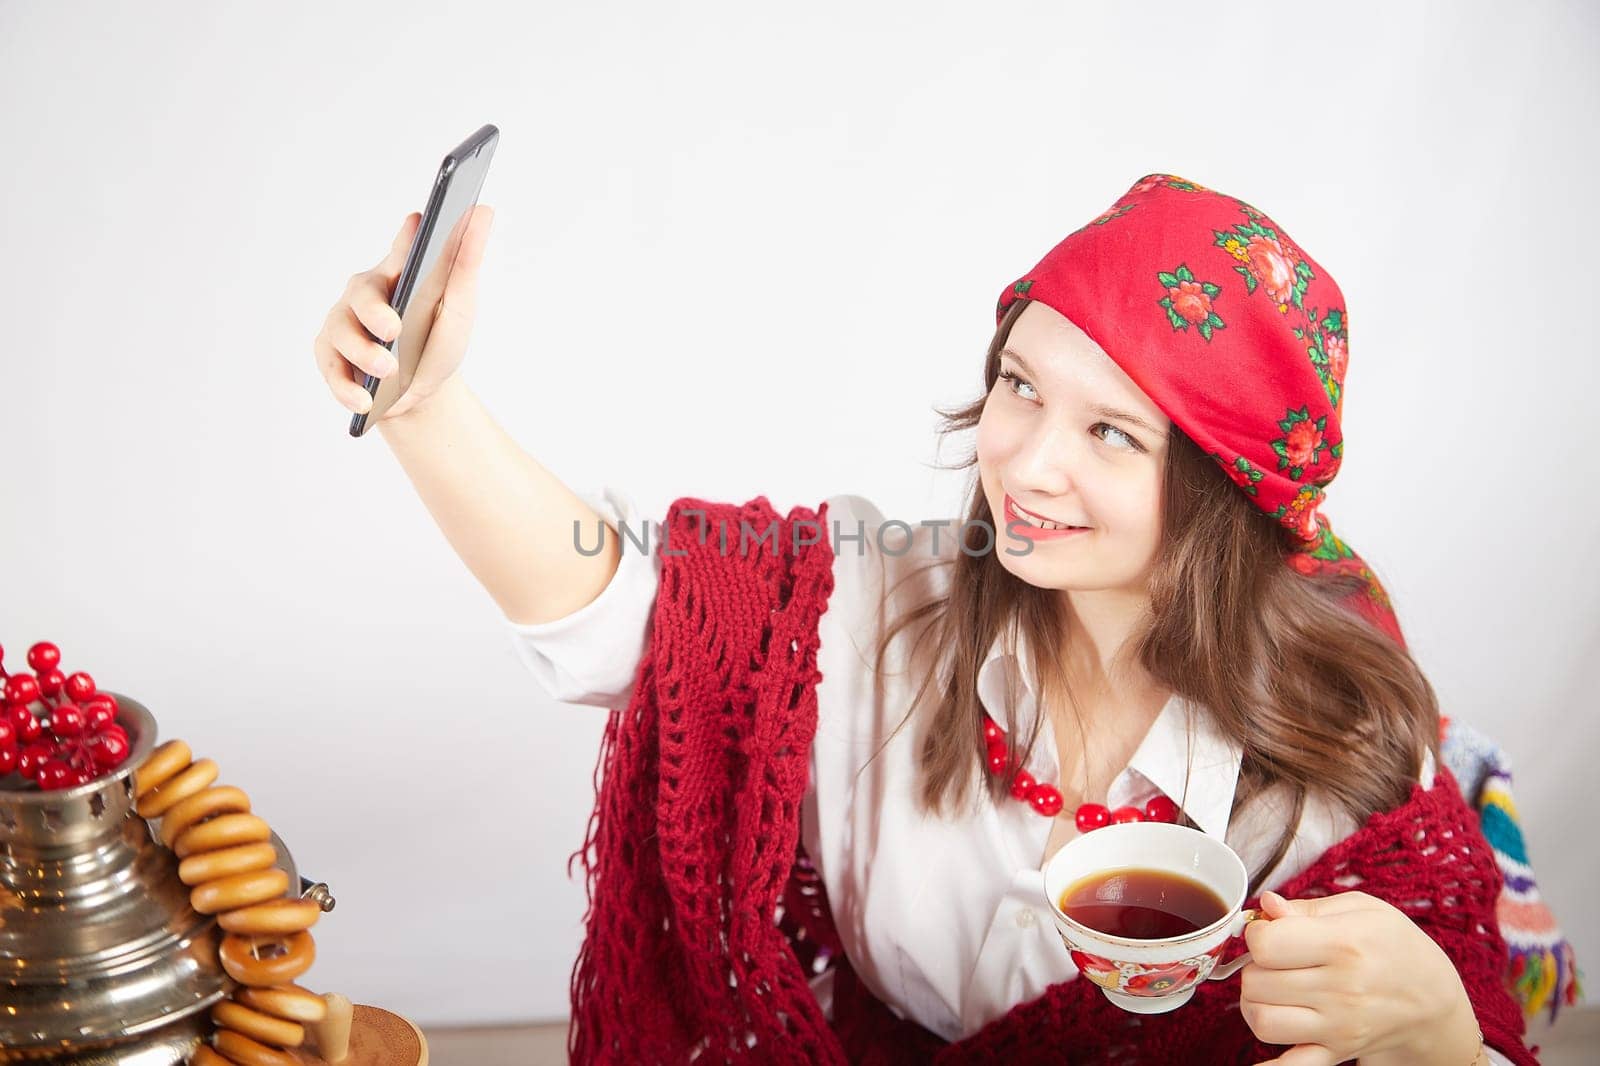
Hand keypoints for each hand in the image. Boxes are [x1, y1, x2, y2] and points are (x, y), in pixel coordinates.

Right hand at [313, 203, 494, 422]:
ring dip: (364, 355)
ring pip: (342, 333)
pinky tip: (365, 402)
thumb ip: (465, 261)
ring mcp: (343, 324)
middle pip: (362, 294)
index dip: (409, 237)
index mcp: (399, 274)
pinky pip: (331, 369)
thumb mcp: (458, 308)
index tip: (420, 221)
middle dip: (376, 313)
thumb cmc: (437, 343)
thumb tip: (484, 211)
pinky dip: (347, 388)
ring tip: (388, 371)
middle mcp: (365, 293)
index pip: (404, 250)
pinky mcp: (329, 356)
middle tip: (394, 330)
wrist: (421, 395)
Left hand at [1240, 890, 1484, 1065]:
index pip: (1266, 945)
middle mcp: (1339, 991)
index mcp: (1342, 946)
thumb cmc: (1394, 945)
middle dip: (1255, 966)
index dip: (1257, 933)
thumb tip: (1265, 905)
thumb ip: (1306, 908)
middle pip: (1257, 982)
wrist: (1432, 998)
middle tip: (1276, 960)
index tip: (1270, 931)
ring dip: (1257, 1004)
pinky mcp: (1336, 1053)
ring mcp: (1337, 1028)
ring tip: (1274, 990)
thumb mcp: (1360, 910)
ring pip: (1262, 1021)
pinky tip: (1258, 1060)